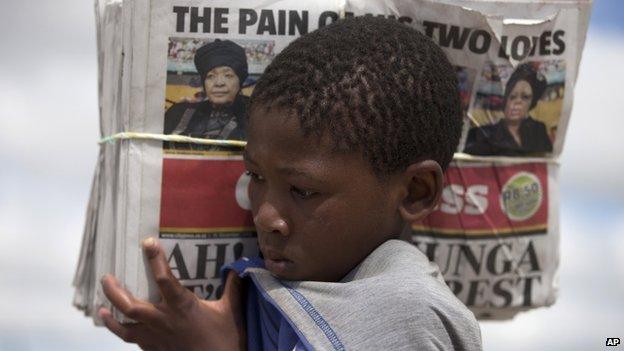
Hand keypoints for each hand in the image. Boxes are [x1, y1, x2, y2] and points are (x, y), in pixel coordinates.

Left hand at [99, 237, 245, 350]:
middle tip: (107, 276)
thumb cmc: (226, 340)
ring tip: (102, 301)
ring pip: (125, 325)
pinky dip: (117, 328)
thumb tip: (238, 267)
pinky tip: (110, 320)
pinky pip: (129, 338)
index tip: (148, 243)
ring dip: (110, 312)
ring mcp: (156, 337)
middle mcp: (164, 321)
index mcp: (183, 307)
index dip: (155, 259)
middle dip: (114, 290)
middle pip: (131, 305)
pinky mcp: (153, 349)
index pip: (164, 279)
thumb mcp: (232, 311)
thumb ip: (233, 287)